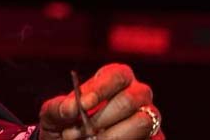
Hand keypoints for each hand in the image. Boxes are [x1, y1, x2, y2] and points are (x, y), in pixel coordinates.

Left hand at [39, 63, 162, 139]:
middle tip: (81, 131)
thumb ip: (58, 108)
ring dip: (112, 135)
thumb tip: (70, 109)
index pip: (117, 75)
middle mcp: (138, 95)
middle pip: (130, 100)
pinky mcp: (155, 139)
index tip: (82, 104)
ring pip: (142, 122)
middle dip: (102, 118)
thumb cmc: (64, 124)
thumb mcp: (53, 114)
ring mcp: (150, 118)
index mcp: (116, 79)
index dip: (100, 89)